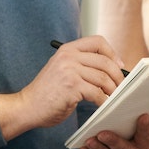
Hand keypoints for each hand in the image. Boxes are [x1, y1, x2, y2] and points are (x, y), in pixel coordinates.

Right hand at [0, 36, 124, 140]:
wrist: (27, 107)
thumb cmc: (48, 93)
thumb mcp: (63, 70)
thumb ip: (82, 65)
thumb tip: (113, 68)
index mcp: (67, 50)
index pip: (98, 41)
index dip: (112, 53)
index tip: (119, 66)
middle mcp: (68, 56)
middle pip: (105, 61)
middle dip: (118, 76)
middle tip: (121, 87)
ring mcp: (70, 71)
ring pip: (103, 78)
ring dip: (113, 90)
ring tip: (113, 98)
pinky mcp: (71, 87)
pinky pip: (97, 93)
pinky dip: (104, 101)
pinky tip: (103, 105)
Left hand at [81, 114, 148, 148]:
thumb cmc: (122, 147)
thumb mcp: (129, 139)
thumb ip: (127, 129)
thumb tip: (114, 111)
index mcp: (145, 148)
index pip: (147, 136)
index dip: (146, 127)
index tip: (143, 116)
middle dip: (113, 142)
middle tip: (102, 134)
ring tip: (89, 141)